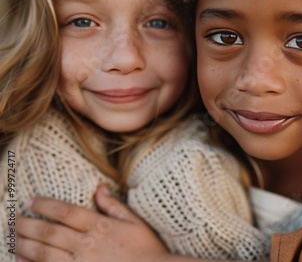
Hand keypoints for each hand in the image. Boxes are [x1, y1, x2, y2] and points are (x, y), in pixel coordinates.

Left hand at [17, 185, 168, 261]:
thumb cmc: (147, 250)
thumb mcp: (135, 223)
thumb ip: (115, 206)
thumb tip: (99, 188)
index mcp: (101, 227)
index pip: (66, 212)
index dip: (46, 205)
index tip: (31, 200)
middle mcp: (87, 244)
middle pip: (50, 231)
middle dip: (28, 223)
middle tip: (13, 218)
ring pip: (44, 252)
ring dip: (25, 243)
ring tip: (12, 235)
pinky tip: (20, 258)